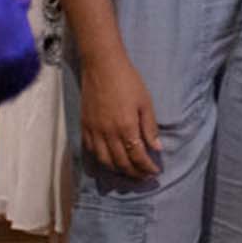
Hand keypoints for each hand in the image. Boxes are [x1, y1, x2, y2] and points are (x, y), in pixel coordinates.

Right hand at [78, 53, 161, 178]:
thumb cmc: (128, 81)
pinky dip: (102, 160)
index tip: (155, 172)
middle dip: (135, 173)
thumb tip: (156, 148)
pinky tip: (110, 160)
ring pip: (105, 161)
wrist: (102, 66)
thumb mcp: (145, 102)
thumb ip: (150, 127)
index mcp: (126, 127)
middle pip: (121, 163)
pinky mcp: (84, 127)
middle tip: (144, 176)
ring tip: (129, 171)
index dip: (147, 168)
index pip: (138, 157)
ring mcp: (94, 132)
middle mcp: (108, 134)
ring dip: (118, 170)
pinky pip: (92, 151)